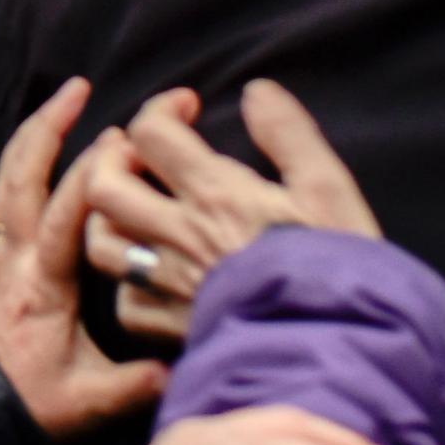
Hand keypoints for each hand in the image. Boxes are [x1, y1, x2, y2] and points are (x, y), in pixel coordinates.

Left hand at [0, 77, 169, 438]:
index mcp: (40, 286)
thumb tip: (176, 366)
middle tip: (76, 86)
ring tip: (58, 95)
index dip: (89, 177)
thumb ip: (132, 382)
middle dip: (47, 128)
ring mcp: (2, 254)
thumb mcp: (89, 402)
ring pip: (5, 178)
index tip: (118, 138)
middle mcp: (15, 260)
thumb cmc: (36, 406)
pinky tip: (30, 137)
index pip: (62, 220)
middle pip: (21, 179)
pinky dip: (13, 157)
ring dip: (30, 133)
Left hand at [81, 81, 378, 341]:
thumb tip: (256, 91)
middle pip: (104, 186)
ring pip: (103, 245)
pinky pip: (129, 306)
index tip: (188, 108)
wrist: (340, 354)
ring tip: (134, 207)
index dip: (161, 108)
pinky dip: (131, 286)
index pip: (150, 134)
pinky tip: (152, 273)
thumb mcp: (329, 190)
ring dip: (109, 219)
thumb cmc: (340, 268)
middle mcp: (181, 237)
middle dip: (111, 158)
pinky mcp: (179, 330)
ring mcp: (174, 286)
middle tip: (140, 154)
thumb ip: (289, 135)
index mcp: (215, 195)